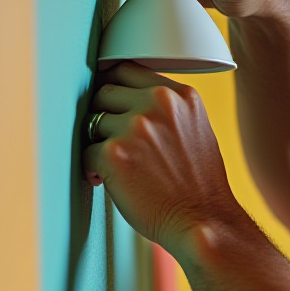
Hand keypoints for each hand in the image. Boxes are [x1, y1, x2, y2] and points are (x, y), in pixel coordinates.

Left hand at [83, 63, 243, 251]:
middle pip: (105, 92)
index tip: (108, 103)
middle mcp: (158, 103)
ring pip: (94, 122)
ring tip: (121, 168)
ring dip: (101, 145)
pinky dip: (94, 169)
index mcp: (179, 94)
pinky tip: (112, 182)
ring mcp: (135, 126)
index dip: (113, 88)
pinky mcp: (115, 153)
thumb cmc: (199, 185)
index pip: (127, 69)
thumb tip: (124, 98)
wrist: (203, 221)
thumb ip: (166, 109)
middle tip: (119, 145)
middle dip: (106, 118)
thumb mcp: (195, 129)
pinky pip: (86, 152)